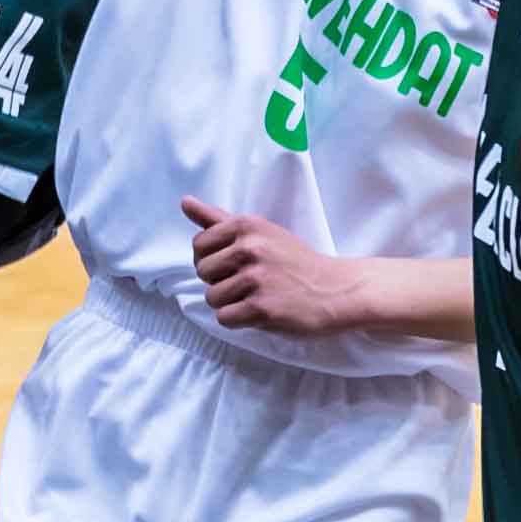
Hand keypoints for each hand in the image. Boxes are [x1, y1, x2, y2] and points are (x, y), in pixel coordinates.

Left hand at [186, 200, 371, 338]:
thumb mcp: (260, 231)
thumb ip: (218, 218)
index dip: (213, 259)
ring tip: (256, 296)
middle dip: (220, 281)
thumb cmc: (293, 260)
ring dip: (230, 302)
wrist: (335, 290)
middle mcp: (249, 248)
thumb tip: (185, 202)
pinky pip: (225, 317)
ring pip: (212, 297)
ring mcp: (256, 279)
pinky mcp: (262, 308)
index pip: (199, 245)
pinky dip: (239, 319)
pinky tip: (259, 311)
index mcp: (245, 225)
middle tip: (249, 282)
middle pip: (203, 272)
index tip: (236, 264)